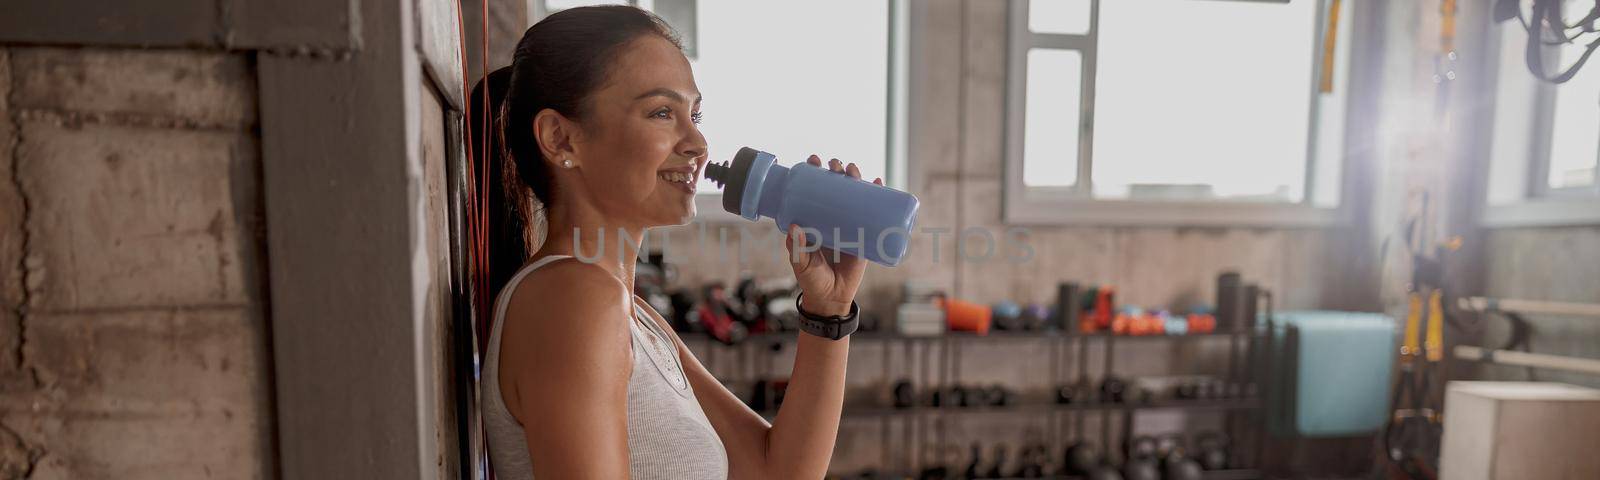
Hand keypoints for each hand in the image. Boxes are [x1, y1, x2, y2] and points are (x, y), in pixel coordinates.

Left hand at [783, 155, 880, 316]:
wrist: (832, 299)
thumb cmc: (812, 281)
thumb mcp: (801, 264)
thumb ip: (797, 249)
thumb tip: (795, 226)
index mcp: (813, 220)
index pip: (813, 190)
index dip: (814, 172)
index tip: (813, 160)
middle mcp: (831, 218)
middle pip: (836, 187)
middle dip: (837, 171)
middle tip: (836, 165)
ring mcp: (849, 225)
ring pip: (855, 196)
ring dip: (857, 178)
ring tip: (855, 170)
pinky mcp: (865, 235)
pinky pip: (873, 213)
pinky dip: (878, 196)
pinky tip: (879, 182)